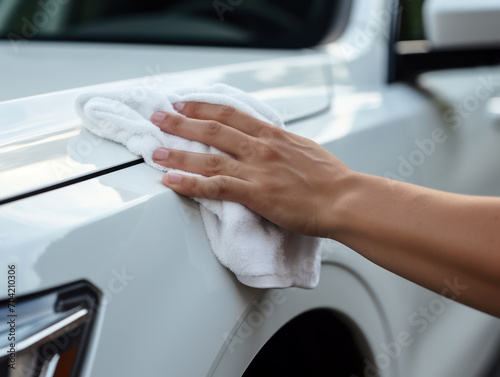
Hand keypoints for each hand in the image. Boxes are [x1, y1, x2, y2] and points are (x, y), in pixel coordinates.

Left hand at [150, 102, 353, 236]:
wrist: (345, 199)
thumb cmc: (330, 179)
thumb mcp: (305, 150)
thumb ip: (281, 145)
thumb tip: (270, 142)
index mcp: (273, 135)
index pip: (231, 113)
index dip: (203, 106)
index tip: (185, 103)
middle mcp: (261, 147)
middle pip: (213, 128)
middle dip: (181, 121)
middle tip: (159, 117)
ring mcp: (256, 170)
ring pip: (208, 156)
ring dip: (178, 153)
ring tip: (155, 151)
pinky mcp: (255, 193)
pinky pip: (215, 186)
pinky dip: (190, 183)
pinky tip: (172, 181)